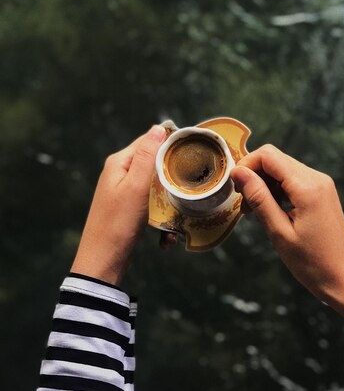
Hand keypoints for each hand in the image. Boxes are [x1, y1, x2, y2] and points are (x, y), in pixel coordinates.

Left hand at [71, 125, 176, 285]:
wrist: (103, 262)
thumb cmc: (118, 223)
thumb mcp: (135, 186)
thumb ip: (147, 156)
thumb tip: (158, 127)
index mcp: (119, 163)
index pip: (149, 141)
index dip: (171, 144)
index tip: (193, 154)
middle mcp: (120, 173)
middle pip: (155, 164)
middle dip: (172, 178)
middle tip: (189, 188)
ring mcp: (124, 192)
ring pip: (157, 187)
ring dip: (169, 202)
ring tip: (178, 217)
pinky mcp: (130, 210)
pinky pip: (153, 207)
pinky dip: (162, 219)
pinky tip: (167, 236)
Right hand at [230, 145, 343, 333]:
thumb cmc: (313, 263)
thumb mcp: (278, 231)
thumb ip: (259, 198)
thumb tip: (239, 172)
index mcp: (307, 186)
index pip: (269, 155)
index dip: (247, 165)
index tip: (234, 187)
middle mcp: (317, 178)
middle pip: (275, 159)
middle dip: (254, 176)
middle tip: (243, 203)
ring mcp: (321, 184)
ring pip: (282, 169)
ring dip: (264, 184)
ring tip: (253, 211)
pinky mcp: (321, 193)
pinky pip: (293, 181)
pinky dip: (277, 190)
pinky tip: (268, 210)